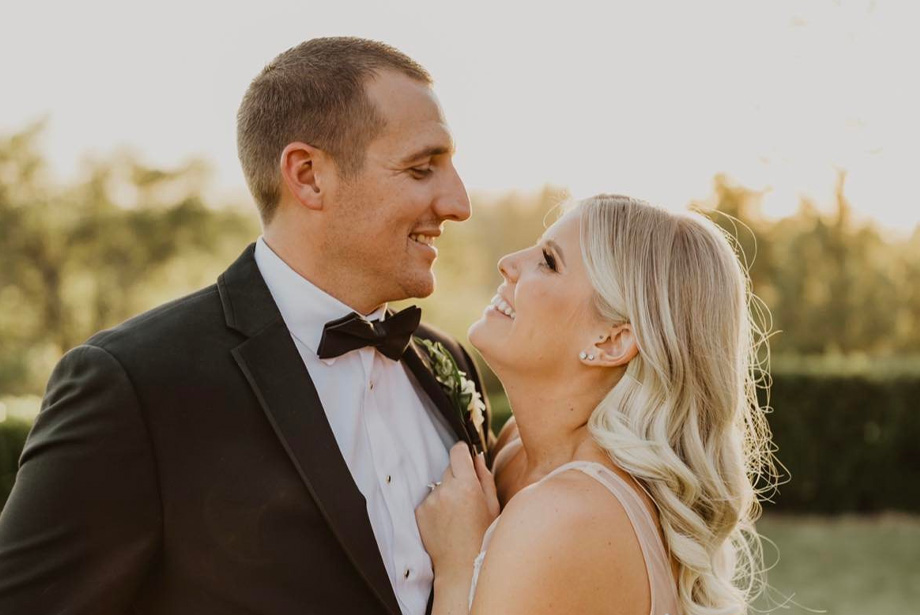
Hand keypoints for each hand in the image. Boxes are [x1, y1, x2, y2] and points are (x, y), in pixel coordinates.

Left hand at [416, 442, 499, 578]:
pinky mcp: (420, 512)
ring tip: (457, 516)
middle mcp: (445, 489)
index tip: (465, 456)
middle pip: (449, 468)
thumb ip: (485, 477)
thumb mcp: (493, 506)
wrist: (461, 568)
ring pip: (439, 486)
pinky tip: (447, 523)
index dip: (463, 451)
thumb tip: (478, 457)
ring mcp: (430, 501)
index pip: (458, 452)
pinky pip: (430, 500)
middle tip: (468, 498)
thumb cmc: (483, 537)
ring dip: (447, 493)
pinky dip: (437, 507)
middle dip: (458, 477)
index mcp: (467, 485)